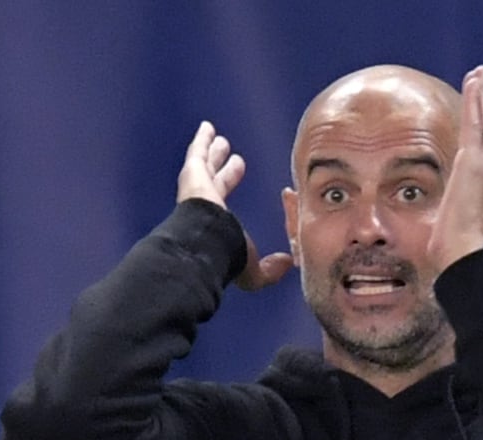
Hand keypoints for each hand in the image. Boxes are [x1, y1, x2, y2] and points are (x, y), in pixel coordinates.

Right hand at [176, 120, 294, 291]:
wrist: (208, 243)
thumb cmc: (228, 257)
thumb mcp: (253, 269)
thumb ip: (270, 270)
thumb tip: (288, 264)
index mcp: (217, 220)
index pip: (223, 196)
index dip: (231, 181)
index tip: (240, 168)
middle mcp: (205, 202)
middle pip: (216, 178)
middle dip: (223, 167)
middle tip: (232, 156)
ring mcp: (197, 185)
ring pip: (206, 163)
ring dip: (214, 151)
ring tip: (220, 139)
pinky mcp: (193, 173)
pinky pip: (198, 150)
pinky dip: (202, 139)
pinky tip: (207, 127)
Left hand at [425, 64, 482, 279]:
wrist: (464, 254)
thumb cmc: (455, 249)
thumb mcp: (451, 225)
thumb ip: (451, 217)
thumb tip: (442, 230)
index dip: (481, 125)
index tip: (477, 107)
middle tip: (480, 78)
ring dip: (480, 95)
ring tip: (478, 73)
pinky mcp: (474, 161)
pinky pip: (476, 122)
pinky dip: (476, 100)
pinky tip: (474, 82)